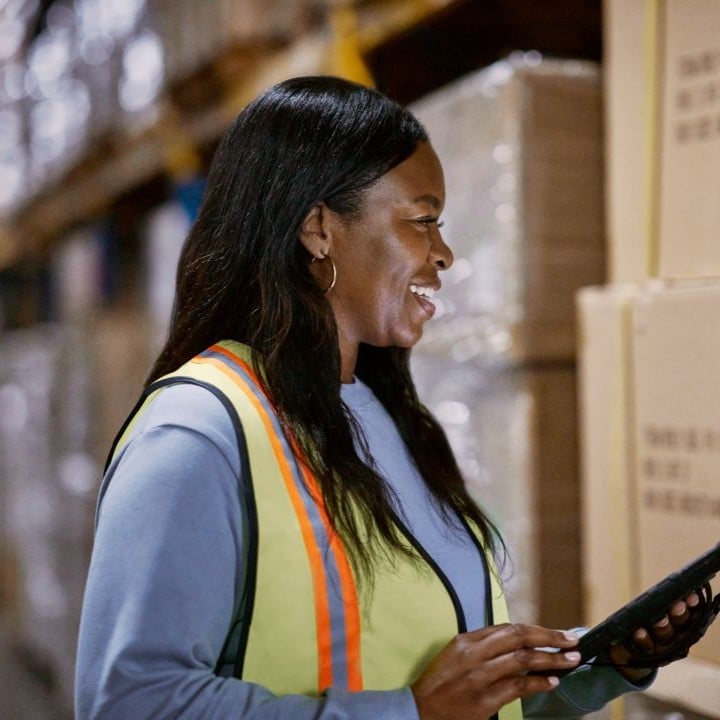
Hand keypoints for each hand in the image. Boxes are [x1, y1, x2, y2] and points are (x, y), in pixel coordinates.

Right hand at [411, 623, 580, 719]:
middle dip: (549, 638)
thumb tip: (515, 640)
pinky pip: (517, 687)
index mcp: (467, 640)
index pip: (508, 629)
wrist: (422, 709)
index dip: (537, 630)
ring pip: (522, 661)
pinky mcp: (485, 701)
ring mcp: (480, 677)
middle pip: (518, 639)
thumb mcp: (456, 652)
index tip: (557, 633)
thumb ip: (482, 644)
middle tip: (571, 641)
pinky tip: (552, 682)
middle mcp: (474, 654)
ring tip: (569, 661)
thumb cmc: (440, 681)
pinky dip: (537, 683)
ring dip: (550, 660)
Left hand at [608, 592, 700, 681]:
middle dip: (680, 615)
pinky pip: (645, 646)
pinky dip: (643, 639)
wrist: (629, 649)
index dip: (693, 606)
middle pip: (680, 626)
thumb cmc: (645, 622)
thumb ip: (663, 600)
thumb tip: (672, 584)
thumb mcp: (655, 610)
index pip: (691, 614)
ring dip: (663, 627)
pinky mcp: (645, 653)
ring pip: (665, 637)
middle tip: (679, 605)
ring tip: (660, 618)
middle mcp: (676, 638)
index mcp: (682, 625)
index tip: (692, 596)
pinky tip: (639, 632)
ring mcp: (661, 647)